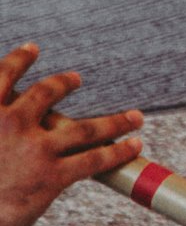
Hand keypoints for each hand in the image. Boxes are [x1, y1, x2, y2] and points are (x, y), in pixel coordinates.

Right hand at [0, 43, 144, 225]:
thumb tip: (5, 121)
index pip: (2, 76)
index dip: (18, 60)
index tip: (32, 49)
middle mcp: (10, 125)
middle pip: (46, 93)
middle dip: (63, 83)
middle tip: (76, 78)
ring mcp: (34, 149)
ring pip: (85, 128)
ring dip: (115, 120)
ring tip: (134, 116)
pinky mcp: (52, 176)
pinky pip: (94, 160)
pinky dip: (118, 152)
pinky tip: (134, 145)